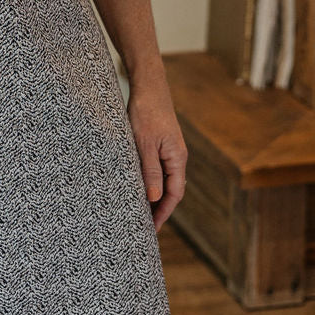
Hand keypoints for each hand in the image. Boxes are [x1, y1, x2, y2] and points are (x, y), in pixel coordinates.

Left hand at [126, 79, 186, 231]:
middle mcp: (176, 156)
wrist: (148, 86)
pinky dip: (149, 180)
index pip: (174, 193)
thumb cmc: (146, 113)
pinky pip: (157, 167)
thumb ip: (150, 171)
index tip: (152, 228)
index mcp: (177, 158)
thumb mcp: (144, 144)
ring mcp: (169, 149)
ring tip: (139, 210)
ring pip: (163, 179)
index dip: (163, 212)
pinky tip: (137, 185)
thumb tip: (154, 198)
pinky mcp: (160, 142)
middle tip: (144, 225)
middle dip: (159, 208)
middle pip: (171, 189)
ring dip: (154, 195)